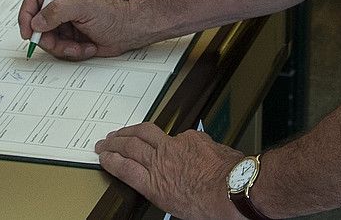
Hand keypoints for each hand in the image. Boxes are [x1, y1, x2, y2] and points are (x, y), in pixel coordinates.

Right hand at [17, 0, 140, 58]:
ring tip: (78, 46)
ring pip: (48, 40)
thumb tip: (37, 21)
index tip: (27, 31)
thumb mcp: (84, 7)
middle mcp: (61, 6)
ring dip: (63, 47)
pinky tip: (86, 47)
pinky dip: (72, 51)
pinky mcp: (70, 38)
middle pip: (38, 24)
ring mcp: (65, 24)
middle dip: (47, 38)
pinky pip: (60, 49)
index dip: (26, 16)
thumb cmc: (113, 14)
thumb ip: (58, 11)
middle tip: (56, 44)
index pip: (34, 0)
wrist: (129, 31)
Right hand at [96, 124, 243, 219]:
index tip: (104, 157)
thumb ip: (165, 191)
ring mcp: (174, 146)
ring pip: (145, 132)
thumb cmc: (213, 206)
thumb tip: (163, 187)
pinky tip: (167, 137)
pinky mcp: (190, 137)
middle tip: (105, 142)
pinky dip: (167, 136)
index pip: (124, 168)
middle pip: (129, 146)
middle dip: (114, 143)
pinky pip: (175, 134)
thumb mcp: (179, 208)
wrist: (236, 189)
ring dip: (130, 131)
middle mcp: (160, 162)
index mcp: (156, 185)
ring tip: (123, 132)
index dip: (111, 160)